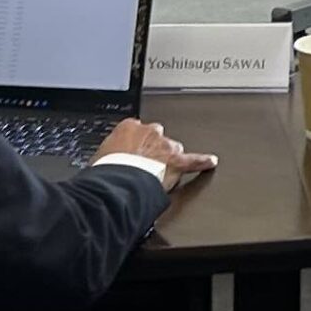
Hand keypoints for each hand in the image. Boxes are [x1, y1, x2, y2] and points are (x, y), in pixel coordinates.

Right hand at [100, 115, 214, 187]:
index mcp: (128, 127)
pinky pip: (193, 161)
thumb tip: (105, 165)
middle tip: (144, 165)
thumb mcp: (100, 157)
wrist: (118, 183)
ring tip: (160, 173)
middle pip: (157, 137)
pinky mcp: (177, 162)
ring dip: (168, 159)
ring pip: (172, 149)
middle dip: (153, 149)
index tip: (132, 152)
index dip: (135, 144)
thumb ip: (110, 155)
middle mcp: (149, 132)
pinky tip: (210, 162)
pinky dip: (202, 162)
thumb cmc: (107, 171)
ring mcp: (164, 146)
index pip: (136, 130)